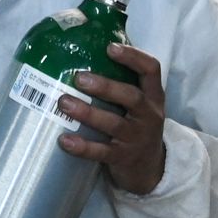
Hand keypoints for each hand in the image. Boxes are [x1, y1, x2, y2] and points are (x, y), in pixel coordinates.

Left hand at [58, 43, 166, 194]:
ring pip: (113, 124)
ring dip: (88, 112)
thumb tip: (85, 52)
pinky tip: (64, 140)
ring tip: (64, 103)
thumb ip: (121, 83)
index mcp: (153, 96)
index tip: (110, 48)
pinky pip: (101, 152)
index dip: (133, 57)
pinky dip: (82, 147)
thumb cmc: (136, 126)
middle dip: (105, 86)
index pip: (151, 70)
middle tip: (79, 78)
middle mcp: (148, 115)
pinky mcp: (122, 158)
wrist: (150, 169)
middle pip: (131, 97)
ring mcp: (136, 138)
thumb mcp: (140, 104)